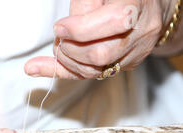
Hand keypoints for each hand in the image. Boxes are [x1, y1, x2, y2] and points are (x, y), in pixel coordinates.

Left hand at [25, 0, 176, 79]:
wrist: (148, 8)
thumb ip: (83, 5)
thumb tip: (62, 31)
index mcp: (137, 6)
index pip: (113, 22)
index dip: (81, 29)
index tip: (60, 27)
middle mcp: (141, 32)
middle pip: (100, 54)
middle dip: (71, 49)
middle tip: (60, 37)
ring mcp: (135, 53)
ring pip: (94, 71)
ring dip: (67, 61)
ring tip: (59, 46)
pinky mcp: (126, 66)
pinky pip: (89, 75)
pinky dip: (62, 70)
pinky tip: (35, 67)